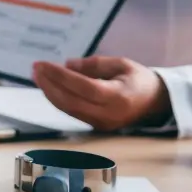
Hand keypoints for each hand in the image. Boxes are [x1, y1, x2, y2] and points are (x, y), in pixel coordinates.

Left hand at [32, 56, 172, 131]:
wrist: (156, 104)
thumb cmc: (139, 80)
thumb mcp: (121, 64)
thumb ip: (93, 65)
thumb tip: (67, 65)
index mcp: (118, 97)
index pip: (83, 87)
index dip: (60, 76)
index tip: (42, 64)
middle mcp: (108, 114)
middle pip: (70, 101)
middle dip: (48, 85)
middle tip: (35, 69)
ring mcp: (101, 124)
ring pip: (68, 109)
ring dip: (49, 92)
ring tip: (38, 76)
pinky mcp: (96, 127)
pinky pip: (72, 112)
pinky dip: (58, 99)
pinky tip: (49, 87)